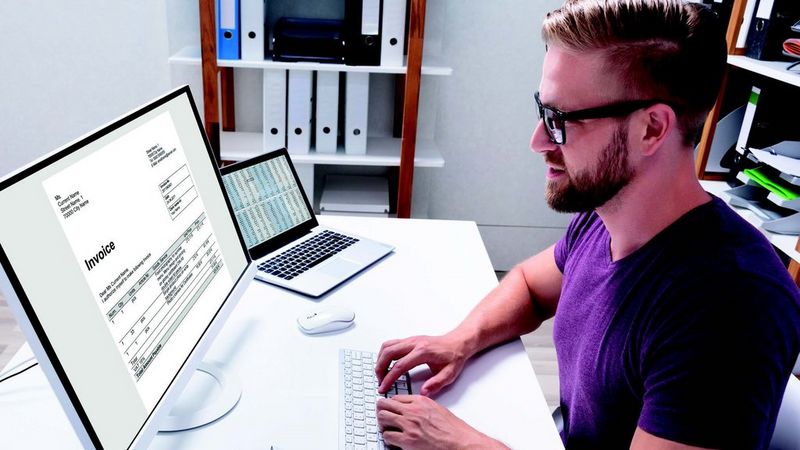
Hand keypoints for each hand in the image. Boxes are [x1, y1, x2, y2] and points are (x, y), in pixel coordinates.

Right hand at [375, 334, 470, 395]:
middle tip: (380, 382)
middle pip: (389, 353)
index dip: (389, 378)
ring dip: (380, 360)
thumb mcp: (450, 373)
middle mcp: (414, 343)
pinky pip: (391, 344)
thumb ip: (436, 384)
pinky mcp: (409, 340)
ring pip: (387, 346)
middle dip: (380, 369)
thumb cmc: (454, 356)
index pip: (400, 365)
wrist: (458, 342)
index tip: (383, 388)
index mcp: (423, 352)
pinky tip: (386, 364)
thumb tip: (423, 393)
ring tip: (381, 374)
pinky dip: (384, 354)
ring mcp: (411, 339)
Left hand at [376, 395, 507, 449]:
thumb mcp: (437, 409)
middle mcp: (413, 410)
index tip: (388, 408)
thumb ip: (422, 407)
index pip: (395, 398)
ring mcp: (409, 425)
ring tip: (387, 429)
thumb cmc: (453, 430)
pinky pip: (387, 436)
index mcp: (421, 401)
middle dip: (381, 411)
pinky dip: (388, 438)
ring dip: (383, 424)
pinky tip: (394, 440)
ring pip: (382, 418)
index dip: (390, 404)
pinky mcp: (407, 440)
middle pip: (385, 405)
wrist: (460, 443)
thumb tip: (410, 409)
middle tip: (383, 417)